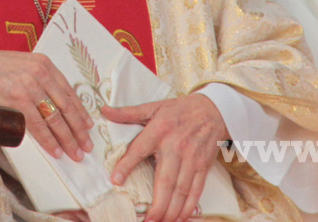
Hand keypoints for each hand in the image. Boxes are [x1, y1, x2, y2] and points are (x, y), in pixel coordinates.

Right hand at [0, 47, 92, 160]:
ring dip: (67, 138)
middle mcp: (40, 73)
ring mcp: (29, 86)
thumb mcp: (23, 65)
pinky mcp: (16, 99)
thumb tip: (53, 104)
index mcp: (44, 64)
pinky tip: (55, 150)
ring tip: (75, 152)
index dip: (80, 112)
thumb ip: (40, 79)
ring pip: (55, 118)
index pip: (69, 92)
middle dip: (79, 129)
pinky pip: (37, 125)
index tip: (88, 127)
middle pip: (66, 107)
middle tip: (86, 145)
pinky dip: (48, 140)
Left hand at [102, 94, 228, 221]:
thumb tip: (104, 111)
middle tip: (147, 220)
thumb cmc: (179, 110)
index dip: (127, 165)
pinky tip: (180, 218)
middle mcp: (176, 147)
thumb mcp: (153, 106)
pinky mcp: (203, 166)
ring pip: (181, 189)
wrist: (212, 109)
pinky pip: (196, 190)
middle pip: (166, 180)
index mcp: (159, 130)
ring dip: (171, 210)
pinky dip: (189, 206)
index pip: (139, 149)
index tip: (116, 181)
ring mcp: (192, 159)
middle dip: (157, 204)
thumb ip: (128, 113)